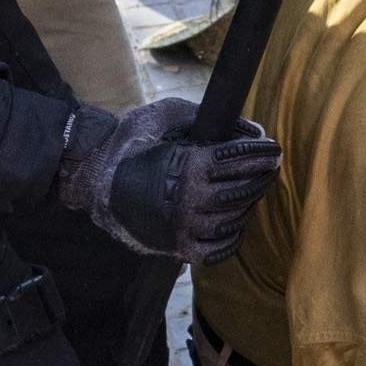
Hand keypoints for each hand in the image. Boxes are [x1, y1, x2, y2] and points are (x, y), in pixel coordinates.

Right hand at [54, 98, 281, 262]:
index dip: (260, 152)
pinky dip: (233, 236)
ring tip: (254, 187)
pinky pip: (218, 250)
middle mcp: (187, 201)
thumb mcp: (167, 115)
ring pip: (233, 219)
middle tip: (271, 165)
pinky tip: (237, 220)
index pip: (237, 160)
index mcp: (186, 167)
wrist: (91, 179)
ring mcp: (183, 228)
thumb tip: (251, 129)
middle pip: (241, 190)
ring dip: (249, 203)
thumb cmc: (131, 141)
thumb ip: (210, 119)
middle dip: (261, 175)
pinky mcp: (177, 248)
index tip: (274, 148)